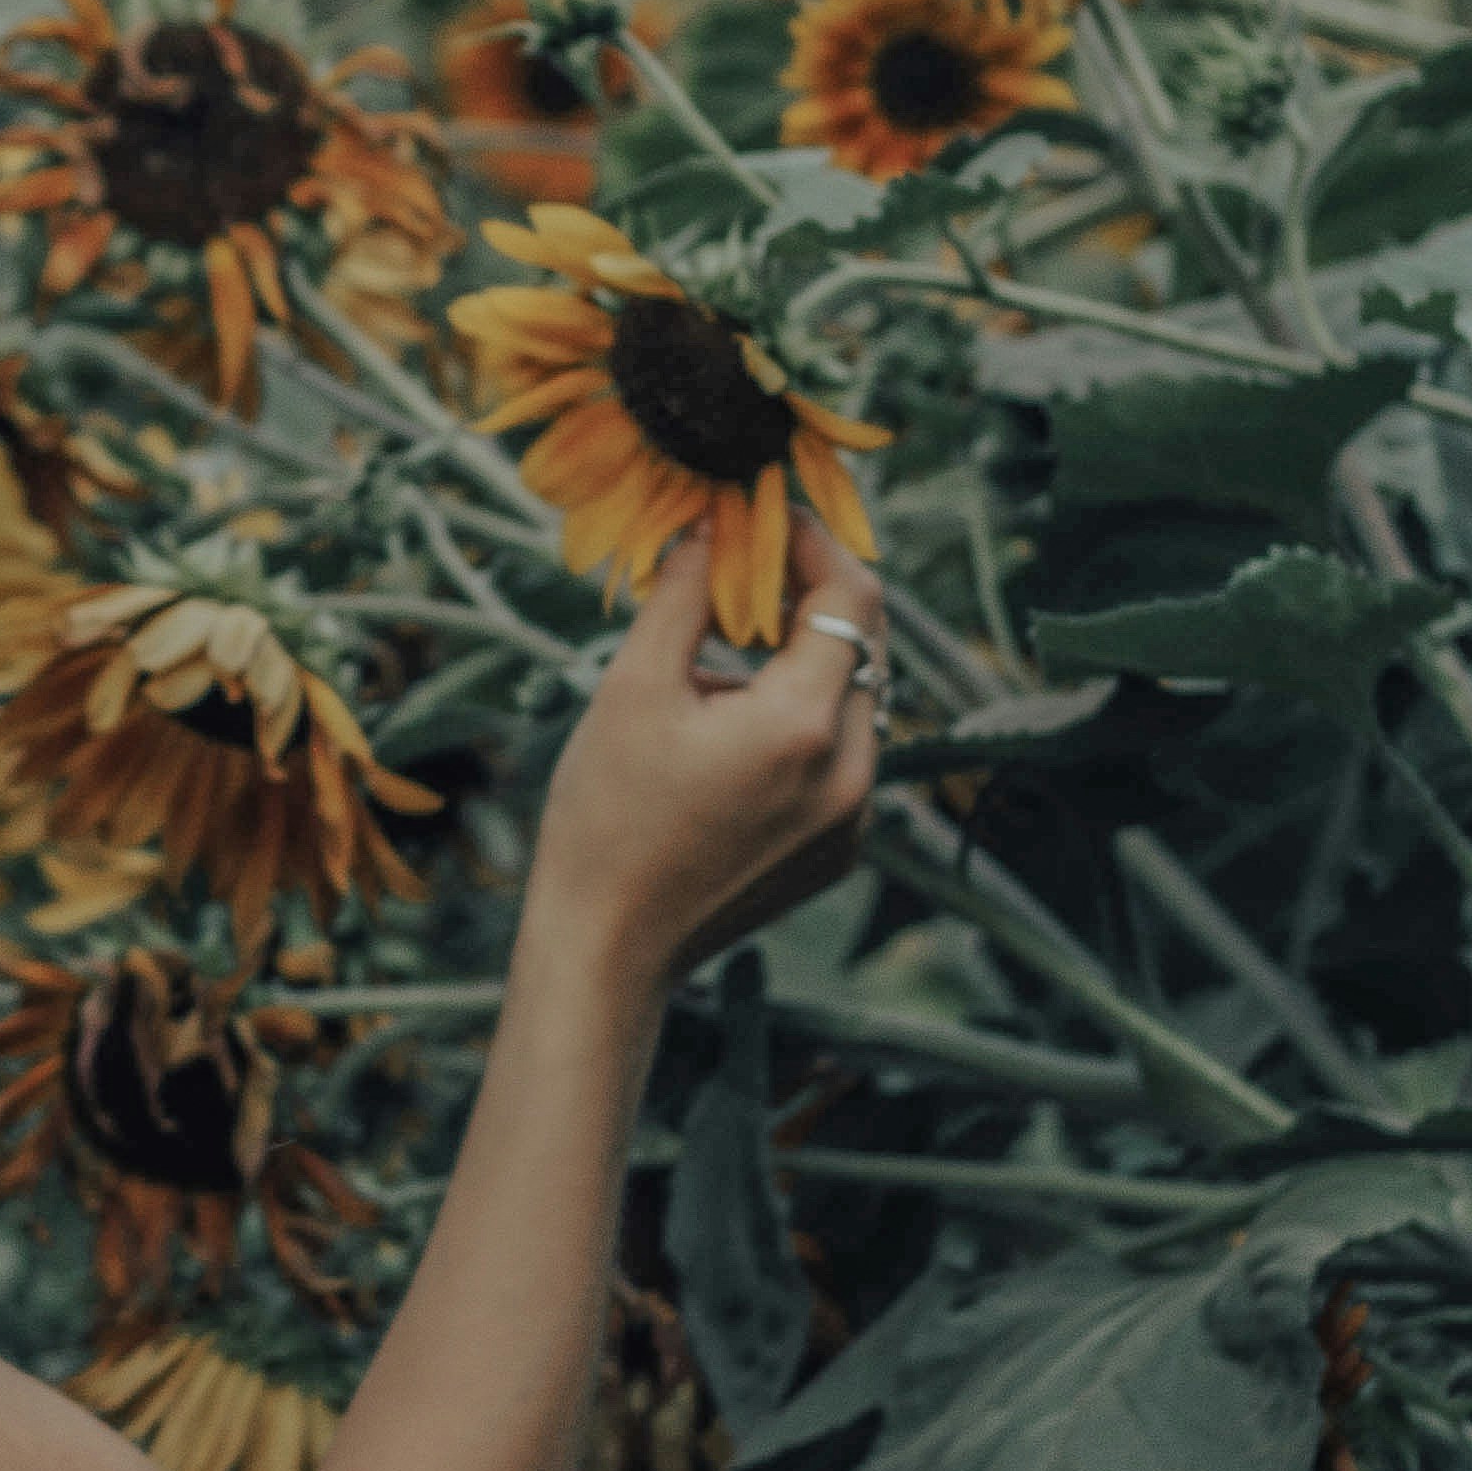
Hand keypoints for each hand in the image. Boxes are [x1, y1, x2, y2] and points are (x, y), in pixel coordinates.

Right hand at [524, 516, 884, 992]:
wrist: (608, 949)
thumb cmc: (605, 819)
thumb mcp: (631, 690)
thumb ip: (681, 597)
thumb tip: (706, 527)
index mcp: (802, 724)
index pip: (853, 596)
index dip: (814, 544)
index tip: (765, 521)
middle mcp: (851, 772)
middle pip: (866, 647)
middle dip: (813, 598)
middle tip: (747, 574)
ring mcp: (854, 819)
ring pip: (857, 702)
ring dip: (808, 662)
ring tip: (727, 659)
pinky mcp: (841, 850)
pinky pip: (844, 758)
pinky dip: (806, 722)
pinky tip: (735, 731)